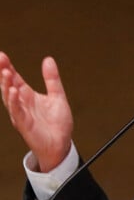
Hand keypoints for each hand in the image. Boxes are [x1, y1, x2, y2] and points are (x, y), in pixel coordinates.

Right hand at [0, 53, 72, 171]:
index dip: (8, 67)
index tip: (2, 55)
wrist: (61, 144)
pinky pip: (17, 112)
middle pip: (8, 85)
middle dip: (3, 72)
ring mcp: (21, 114)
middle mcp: (22, 103)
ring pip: (9, 98)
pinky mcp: (25, 124)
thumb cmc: (57, 124)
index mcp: (28, 96)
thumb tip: (48, 60)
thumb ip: (52, 79)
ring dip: (6, 85)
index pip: (15, 78)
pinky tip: (13, 91)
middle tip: (0, 58)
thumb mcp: (57, 97)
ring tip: (6, 72)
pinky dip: (14, 102)